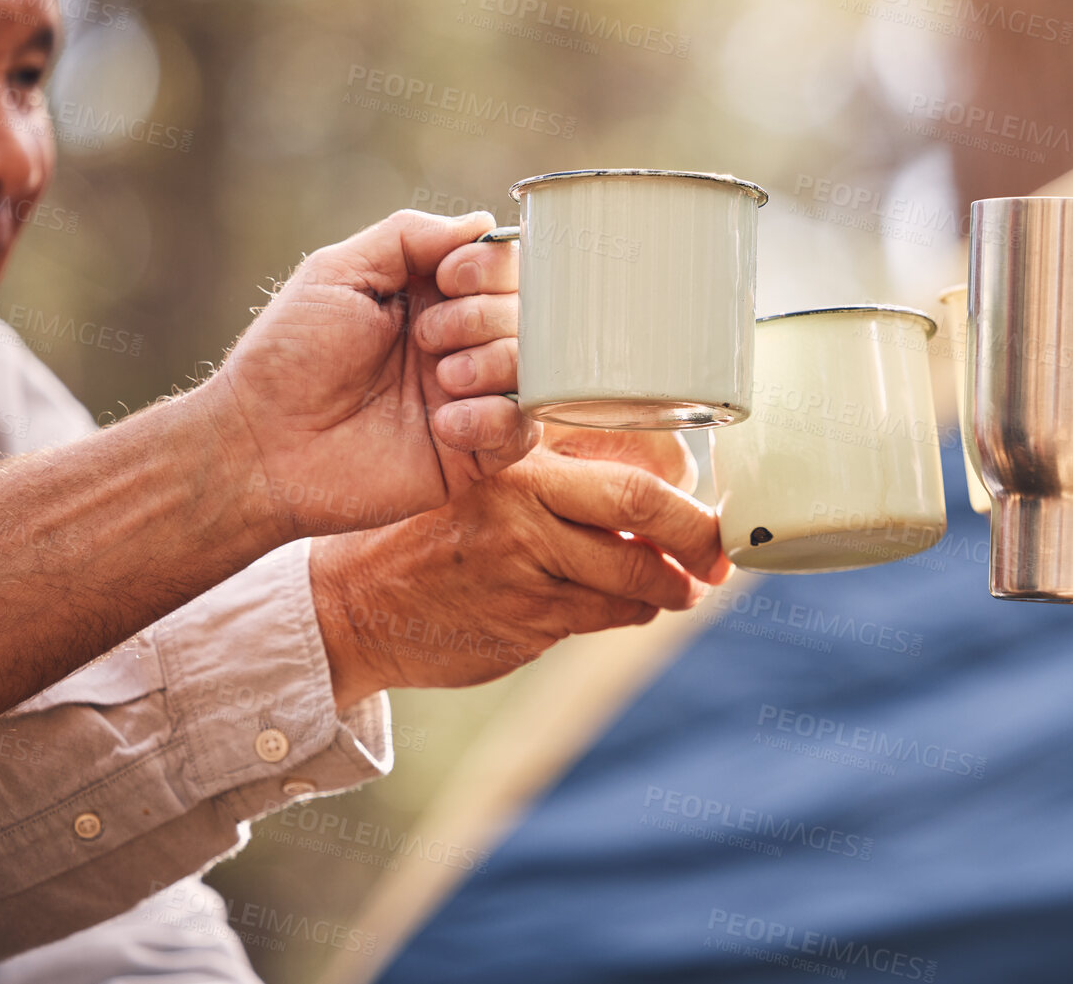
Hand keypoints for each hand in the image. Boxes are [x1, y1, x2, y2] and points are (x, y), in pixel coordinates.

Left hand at [204, 209, 537, 541]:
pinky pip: (523, 430)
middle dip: (482, 317)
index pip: (504, 265)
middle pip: (529, 312)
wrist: (261, 445)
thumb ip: (408, 237)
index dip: (490, 266)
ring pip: (535, 367)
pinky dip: (495, 419)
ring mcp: (470, 397)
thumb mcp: (336, 272)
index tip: (448, 278)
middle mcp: (460, 343)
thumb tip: (485, 222)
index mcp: (433, 297)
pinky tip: (446, 425)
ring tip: (440, 381)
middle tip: (427, 340)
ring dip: (492, 364)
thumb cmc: (288, 356)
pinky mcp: (472, 453)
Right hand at [309, 426, 730, 707]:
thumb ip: (567, 468)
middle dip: (699, 537)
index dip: (684, 481)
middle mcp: (522, 500)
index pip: (634, 454)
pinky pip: (601, 616)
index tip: (702, 496)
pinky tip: (621, 604)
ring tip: (681, 588)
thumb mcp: (488, 474)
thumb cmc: (434, 532)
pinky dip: (625, 612)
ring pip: (633, 576)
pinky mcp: (525, 622)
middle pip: (644, 504)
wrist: (351, 605)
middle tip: (720, 556)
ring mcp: (523, 566)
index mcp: (518, 451)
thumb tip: (673, 480)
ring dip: (669, 588)